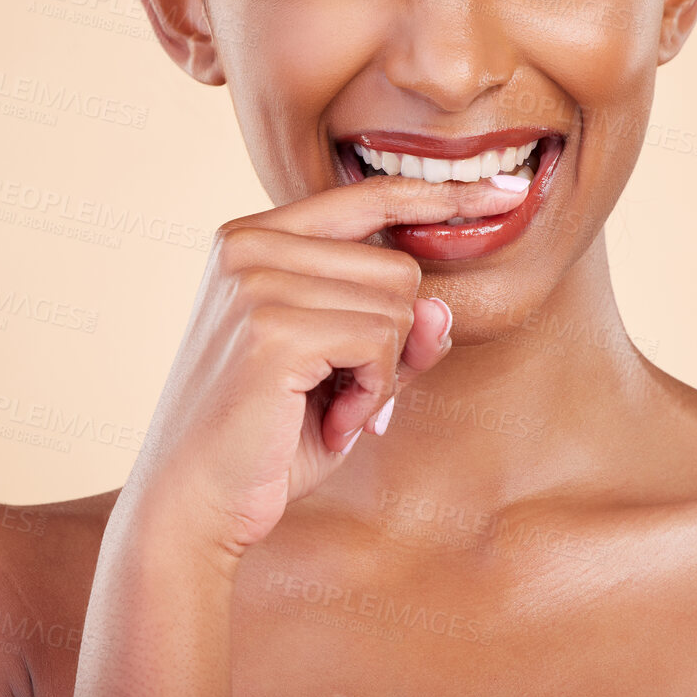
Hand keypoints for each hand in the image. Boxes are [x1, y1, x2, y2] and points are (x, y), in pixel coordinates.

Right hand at [120, 170, 531, 558]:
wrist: (191, 507)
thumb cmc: (266, 440)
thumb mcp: (345, 374)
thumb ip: (394, 334)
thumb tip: (441, 310)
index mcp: (255, 238)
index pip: (367, 196)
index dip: (440, 195)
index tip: (505, 190)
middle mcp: (249, 244)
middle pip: (397, 265)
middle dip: (392, 343)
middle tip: (340, 395)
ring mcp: (255, 281)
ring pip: (397, 305)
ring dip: (380, 375)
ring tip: (326, 408)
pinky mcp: (272, 328)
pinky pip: (380, 343)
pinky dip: (371, 394)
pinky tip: (328, 421)